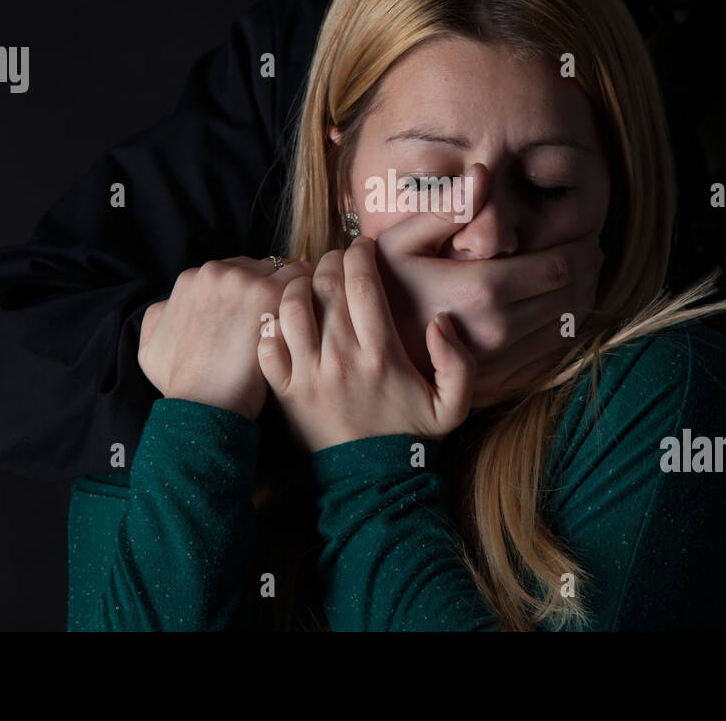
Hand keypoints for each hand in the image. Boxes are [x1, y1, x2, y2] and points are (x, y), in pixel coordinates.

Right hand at [138, 256, 314, 419]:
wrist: (202, 404)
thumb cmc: (180, 384)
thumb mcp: (151, 348)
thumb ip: (160, 317)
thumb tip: (170, 306)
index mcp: (191, 279)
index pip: (234, 271)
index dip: (250, 290)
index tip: (260, 310)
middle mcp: (216, 272)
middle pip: (259, 267)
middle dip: (272, 287)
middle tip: (284, 316)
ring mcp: (243, 280)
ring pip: (283, 269)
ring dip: (294, 289)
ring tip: (304, 316)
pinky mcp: (269, 294)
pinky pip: (303, 278)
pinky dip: (310, 293)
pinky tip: (314, 316)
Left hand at [256, 236, 474, 451]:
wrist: (371, 478)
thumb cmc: (411, 434)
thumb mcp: (453, 404)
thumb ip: (458, 361)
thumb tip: (440, 321)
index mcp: (381, 354)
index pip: (363, 283)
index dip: (360, 254)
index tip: (362, 246)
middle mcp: (341, 358)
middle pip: (325, 285)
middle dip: (330, 260)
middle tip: (337, 259)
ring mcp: (308, 374)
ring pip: (290, 307)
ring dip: (297, 284)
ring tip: (310, 281)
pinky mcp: (284, 390)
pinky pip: (266, 343)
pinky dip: (270, 323)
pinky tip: (285, 318)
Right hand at [373, 165, 604, 405]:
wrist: (359, 348)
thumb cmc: (378, 287)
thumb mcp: (401, 241)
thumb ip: (447, 208)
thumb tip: (482, 173)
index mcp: (482, 290)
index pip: (560, 266)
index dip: (581, 246)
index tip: (586, 230)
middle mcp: (498, 329)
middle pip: (571, 295)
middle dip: (587, 268)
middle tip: (590, 247)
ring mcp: (498, 358)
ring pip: (566, 325)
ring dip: (581, 295)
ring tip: (580, 272)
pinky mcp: (496, 376)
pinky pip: (549, 350)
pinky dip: (564, 324)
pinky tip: (559, 305)